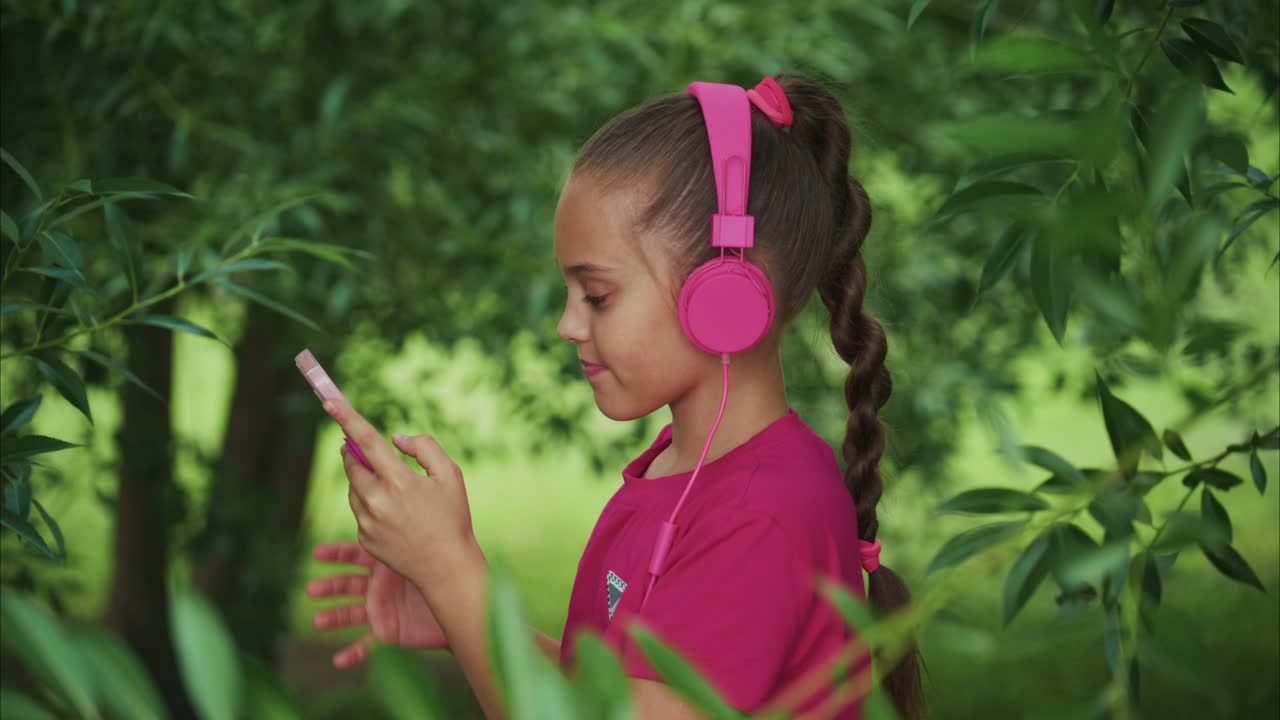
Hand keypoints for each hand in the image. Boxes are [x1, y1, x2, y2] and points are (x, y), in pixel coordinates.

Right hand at [307, 541, 449, 667]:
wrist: (463, 605)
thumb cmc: (452, 573)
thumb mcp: (429, 553)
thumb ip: (413, 536)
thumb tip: (412, 499)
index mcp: (386, 563)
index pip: (354, 555)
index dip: (335, 554)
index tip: (317, 553)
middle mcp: (378, 586)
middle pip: (346, 584)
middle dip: (329, 586)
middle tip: (312, 589)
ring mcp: (380, 609)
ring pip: (349, 613)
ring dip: (333, 617)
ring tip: (317, 620)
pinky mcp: (387, 631)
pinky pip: (366, 644)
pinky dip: (353, 653)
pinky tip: (339, 661)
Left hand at [325, 395, 478, 592]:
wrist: (447, 568)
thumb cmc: (453, 518)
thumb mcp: (451, 474)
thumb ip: (424, 447)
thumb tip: (395, 439)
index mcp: (398, 481)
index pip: (365, 441)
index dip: (346, 418)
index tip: (329, 402)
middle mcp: (376, 501)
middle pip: (351, 464)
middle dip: (354, 453)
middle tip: (368, 451)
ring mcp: (367, 522)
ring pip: (354, 488)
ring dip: (364, 480)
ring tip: (396, 493)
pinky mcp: (363, 539)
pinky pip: (359, 511)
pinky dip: (371, 505)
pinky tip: (396, 517)